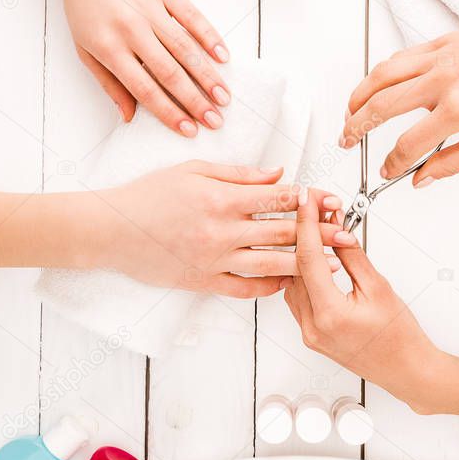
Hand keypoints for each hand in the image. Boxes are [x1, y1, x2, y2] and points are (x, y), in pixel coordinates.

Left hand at [57, 0, 229, 131]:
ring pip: (185, 47)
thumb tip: (129, 117)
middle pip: (169, 72)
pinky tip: (223, 57)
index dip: (169, 112)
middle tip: (215, 121)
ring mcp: (149, 6)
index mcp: (109, 47)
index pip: (145, 88)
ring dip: (207, 75)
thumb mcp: (85, 49)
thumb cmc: (84, 8)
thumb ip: (109, 84)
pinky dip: (209, 36)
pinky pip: (192, 15)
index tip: (189, 130)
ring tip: (224, 97)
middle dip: (195, 101)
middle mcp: (131, 28)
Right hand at [92, 162, 347, 297]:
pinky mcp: (203, 281)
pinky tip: (287, 283)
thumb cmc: (148, 195)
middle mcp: (221, 231)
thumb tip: (277, 174)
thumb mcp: (193, 170)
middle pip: (282, 233)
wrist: (111, 230)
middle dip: (319, 233)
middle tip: (347, 233)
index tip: (329, 199)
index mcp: (221, 198)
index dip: (308, 198)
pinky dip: (269, 287)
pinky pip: (244, 289)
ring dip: (304, 263)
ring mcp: (213, 260)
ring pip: (271, 265)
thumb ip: (238, 173)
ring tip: (331, 263)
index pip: (277, 198)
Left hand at [283, 190, 438, 410]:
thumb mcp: (379, 288)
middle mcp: (312, 326)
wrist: (408, 371)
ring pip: (292, 282)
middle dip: (304, 234)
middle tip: (316, 209)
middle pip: (295, 268)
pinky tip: (316, 260)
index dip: (305, 223)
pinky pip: (297, 298)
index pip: (308, 257)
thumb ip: (353, 256)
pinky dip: (304, 276)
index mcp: (329, 314)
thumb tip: (337, 230)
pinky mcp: (311, 335)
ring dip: (303, 255)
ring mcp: (309, 333)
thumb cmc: (401, 338)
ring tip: (320, 231)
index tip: (305, 200)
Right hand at [340, 15, 458, 185]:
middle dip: (357, 126)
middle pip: (381, 105)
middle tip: (347, 139)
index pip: (407, 144)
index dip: (392, 163)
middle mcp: (445, 78)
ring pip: (383, 74)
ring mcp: (442, 55)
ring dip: (360, 95)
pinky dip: (383, 72)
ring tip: (351, 111)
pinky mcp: (445, 40)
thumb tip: (422, 178)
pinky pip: (402, 56)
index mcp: (458, 109)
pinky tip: (378, 85)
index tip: (388, 170)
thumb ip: (453, 163)